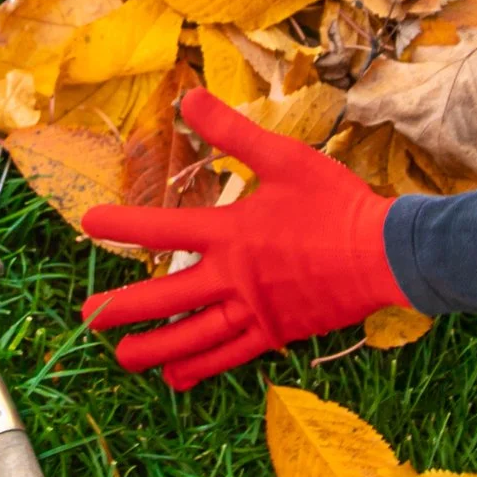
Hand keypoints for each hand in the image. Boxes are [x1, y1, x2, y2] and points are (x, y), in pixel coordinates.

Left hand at [79, 90, 406, 389]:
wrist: (390, 253)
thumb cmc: (338, 203)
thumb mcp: (284, 157)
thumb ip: (233, 131)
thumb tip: (189, 97)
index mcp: (231, 233)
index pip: (162, 228)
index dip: (122, 225)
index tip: (89, 222)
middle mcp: (234, 277)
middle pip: (166, 297)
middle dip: (123, 308)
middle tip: (87, 316)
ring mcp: (254, 311)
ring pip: (193, 336)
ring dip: (154, 349)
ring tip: (121, 358)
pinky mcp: (276, 334)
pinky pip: (230, 356)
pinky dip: (200, 367)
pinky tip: (177, 379)